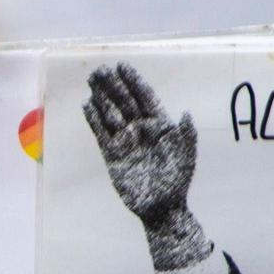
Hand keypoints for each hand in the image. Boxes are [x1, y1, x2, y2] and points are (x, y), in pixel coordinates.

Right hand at [83, 63, 208, 273]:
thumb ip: (187, 134)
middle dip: (113, 85)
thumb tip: (185, 113)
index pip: (144, 98)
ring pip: (110, 114)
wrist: (161, 208)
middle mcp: (140, 130)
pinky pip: (101, 134)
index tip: (123, 66)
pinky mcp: (112, 155)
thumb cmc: (178, 181)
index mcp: (159, 126)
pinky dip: (94, 120)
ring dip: (101, 98)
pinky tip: (87, 106)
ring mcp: (125, 141)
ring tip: (92, 81)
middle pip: (124, 102)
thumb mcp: (187, 156)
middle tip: (100, 69)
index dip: (133, 82)